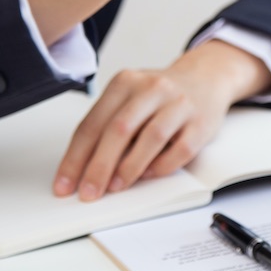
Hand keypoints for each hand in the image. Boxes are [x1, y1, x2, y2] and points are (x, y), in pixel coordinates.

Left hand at [52, 40, 270, 201]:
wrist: (205, 78)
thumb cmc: (160, 96)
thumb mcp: (129, 98)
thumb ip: (109, 126)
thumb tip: (85, 169)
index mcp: (125, 82)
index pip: (93, 123)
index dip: (75, 158)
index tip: (65, 184)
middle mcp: (152, 88)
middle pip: (119, 130)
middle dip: (99, 166)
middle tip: (88, 192)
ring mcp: (179, 103)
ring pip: (151, 137)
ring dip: (129, 167)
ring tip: (115, 187)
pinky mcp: (201, 121)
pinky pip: (180, 149)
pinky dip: (162, 166)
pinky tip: (149, 175)